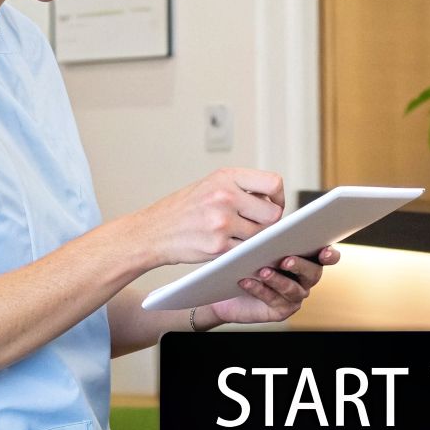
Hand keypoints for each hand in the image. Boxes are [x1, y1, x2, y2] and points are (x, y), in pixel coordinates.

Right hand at [132, 168, 284, 267]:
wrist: (151, 232)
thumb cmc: (183, 210)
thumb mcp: (210, 185)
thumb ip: (241, 189)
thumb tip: (274, 202)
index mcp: (226, 177)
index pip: (273, 183)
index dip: (278, 197)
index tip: (272, 205)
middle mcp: (225, 196)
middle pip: (273, 214)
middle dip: (269, 223)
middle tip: (257, 225)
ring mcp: (222, 222)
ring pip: (261, 235)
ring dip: (255, 239)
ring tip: (238, 235)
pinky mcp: (218, 246)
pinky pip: (246, 251)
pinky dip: (243, 252)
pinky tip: (231, 246)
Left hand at [206, 246, 340, 324]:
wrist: (228, 288)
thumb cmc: (247, 261)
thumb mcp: (260, 245)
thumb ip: (272, 238)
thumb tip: (272, 230)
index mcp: (307, 259)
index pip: (328, 257)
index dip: (330, 255)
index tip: (324, 251)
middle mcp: (305, 279)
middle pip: (313, 273)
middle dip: (300, 266)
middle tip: (286, 260)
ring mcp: (295, 296)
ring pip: (292, 289)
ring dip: (277, 279)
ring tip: (263, 271)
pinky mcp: (281, 310)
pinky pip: (273, 299)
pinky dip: (259, 289)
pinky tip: (246, 281)